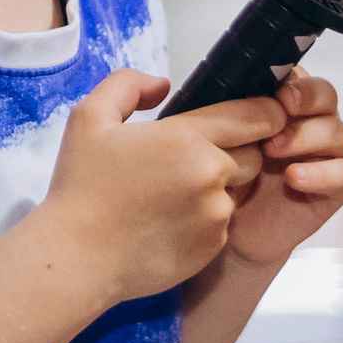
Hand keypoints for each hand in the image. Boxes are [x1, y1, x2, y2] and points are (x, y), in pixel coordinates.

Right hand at [35, 69, 284, 306]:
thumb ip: (128, 85)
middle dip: (234, 151)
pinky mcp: (212, 247)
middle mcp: (210, 175)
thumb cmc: (80, 187)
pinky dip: (205, 220)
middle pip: (253, 154)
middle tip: (189, 159)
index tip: (264, 114)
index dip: (266, 113)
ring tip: (170, 195)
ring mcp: (214, 215)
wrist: (76, 258)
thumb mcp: (89, 117)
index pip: (254, 116)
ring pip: (235, 191)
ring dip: (216, 187)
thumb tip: (162, 85)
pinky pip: (222, 224)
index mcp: (186, 138)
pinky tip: (168, 222)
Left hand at [224, 74, 342, 269]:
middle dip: (306, 97)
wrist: (234, 228)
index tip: (273, 88)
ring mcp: (328, 153)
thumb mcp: (219, 138)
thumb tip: (200, 81)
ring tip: (272, 150)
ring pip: (334, 131)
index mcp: (286, 103)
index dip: (290, 77)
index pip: (298, 75)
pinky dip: (319, 173)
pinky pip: (341, 173)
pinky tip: (294, 178)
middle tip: (283, 107)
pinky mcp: (337, 185)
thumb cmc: (227, 175)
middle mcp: (312, 121)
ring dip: (303, 136)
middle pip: (325, 95)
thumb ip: (222, 110)